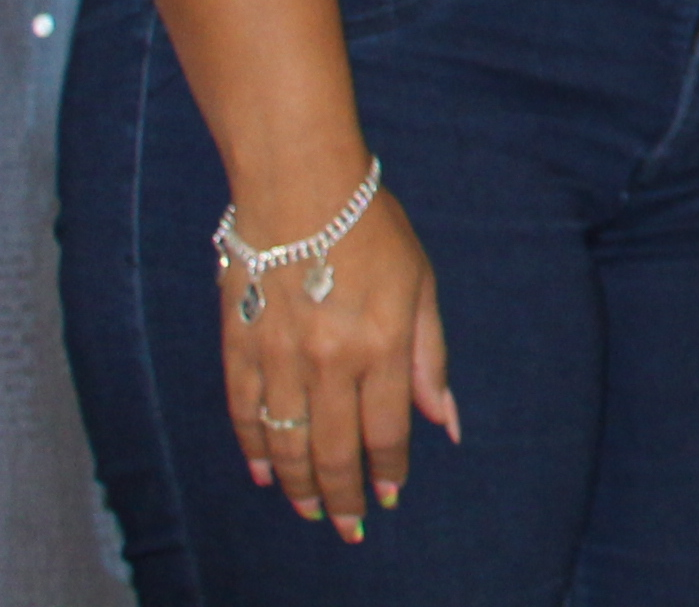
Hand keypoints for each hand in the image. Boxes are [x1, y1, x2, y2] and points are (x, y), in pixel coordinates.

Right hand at [217, 185, 453, 542]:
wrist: (299, 186)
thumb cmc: (372, 228)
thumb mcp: (422, 284)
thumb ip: (431, 357)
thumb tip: (447, 421)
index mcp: (382, 344)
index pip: (388, 430)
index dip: (390, 470)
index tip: (390, 496)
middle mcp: (330, 360)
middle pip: (334, 449)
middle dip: (344, 494)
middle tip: (348, 525)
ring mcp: (279, 356)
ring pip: (286, 441)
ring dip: (298, 483)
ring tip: (310, 509)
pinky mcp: (239, 346)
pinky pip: (244, 412)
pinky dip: (253, 446)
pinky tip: (263, 471)